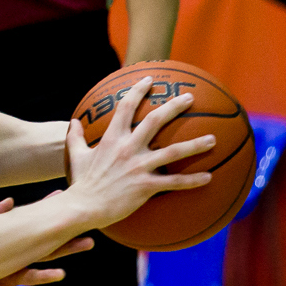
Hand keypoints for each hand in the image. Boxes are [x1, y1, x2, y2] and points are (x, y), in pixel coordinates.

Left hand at [0, 198, 81, 285]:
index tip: (71, 211)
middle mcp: (13, 261)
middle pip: (44, 253)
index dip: (52, 221)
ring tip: (61, 274)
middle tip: (88, 241)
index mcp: (9, 243)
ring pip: (32, 277)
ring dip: (47, 276)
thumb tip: (9, 201)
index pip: (35, 230)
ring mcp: (8, 279)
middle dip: (65, 248)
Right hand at [64, 76, 214, 231]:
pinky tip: (209, 177)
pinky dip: (192, 180)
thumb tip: (73, 122)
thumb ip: (75, 137)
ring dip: (195, 144)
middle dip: (174, 107)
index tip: (149, 78)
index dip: (137, 90)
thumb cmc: (81, 182)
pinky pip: (174, 182)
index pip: (125, 107)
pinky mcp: (145, 186)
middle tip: (190, 98)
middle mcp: (128, 148)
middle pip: (155, 121)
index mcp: (112, 139)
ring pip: (173, 152)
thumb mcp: (76, 156)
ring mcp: (138, 167)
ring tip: (213, 139)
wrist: (83, 206)